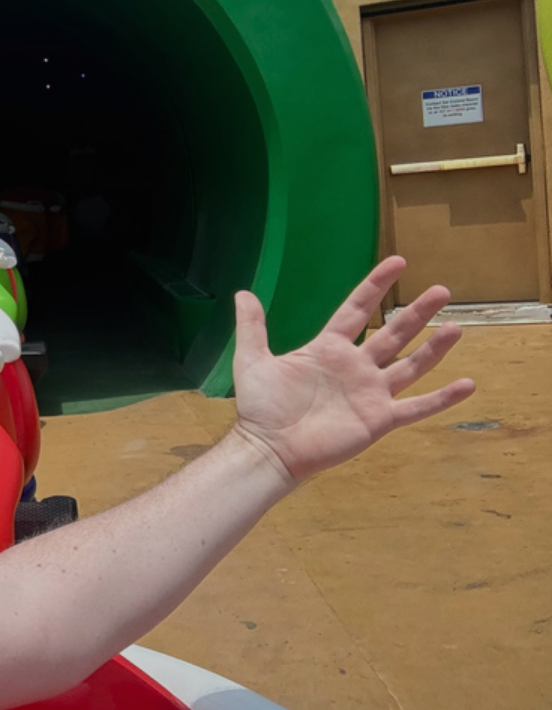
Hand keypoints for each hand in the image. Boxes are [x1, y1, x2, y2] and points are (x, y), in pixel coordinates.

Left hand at [230, 256, 474, 485]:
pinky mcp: (378, 419)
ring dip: (434, 348)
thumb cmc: (260, 407)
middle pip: (393, 333)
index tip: (398, 262)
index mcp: (328, 349)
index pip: (358, 310)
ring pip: (410, 365)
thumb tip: (242, 293)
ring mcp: (370, 393)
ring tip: (457, 327)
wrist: (268, 448)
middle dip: (417, 313)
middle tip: (442, 290)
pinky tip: (468, 384)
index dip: (376, 286)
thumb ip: (252, 326)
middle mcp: (355, 367)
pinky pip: (417, 407)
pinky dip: (442, 398)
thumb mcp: (253, 358)